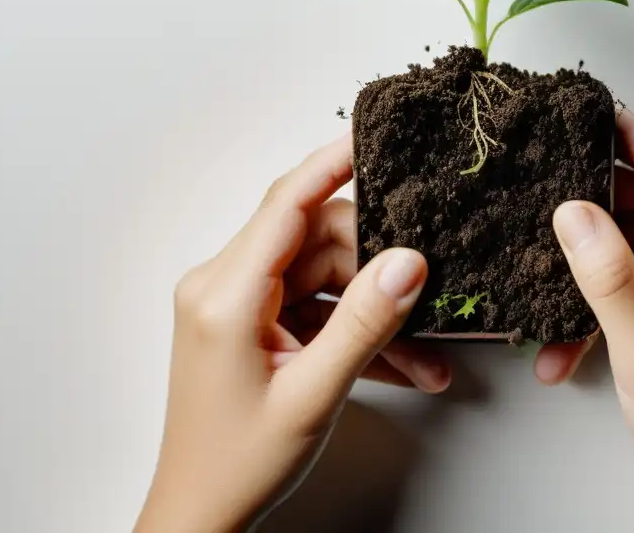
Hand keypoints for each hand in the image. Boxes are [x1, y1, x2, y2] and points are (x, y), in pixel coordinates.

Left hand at [135, 134, 449, 532]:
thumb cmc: (239, 463)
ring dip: (376, 310)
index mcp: (226, 293)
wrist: (204, 516)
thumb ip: (365, 324)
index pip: (286, 203)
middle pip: (319, 242)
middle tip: (429, 292)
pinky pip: (319, 308)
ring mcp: (241, 305)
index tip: (374, 137)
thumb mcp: (313, 394)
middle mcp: (226, 286)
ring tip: (427, 351)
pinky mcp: (256, 324)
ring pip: (327, 278)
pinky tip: (402, 363)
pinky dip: (358, 332)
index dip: (331, 163)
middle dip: (377, 267)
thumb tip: (408, 262)